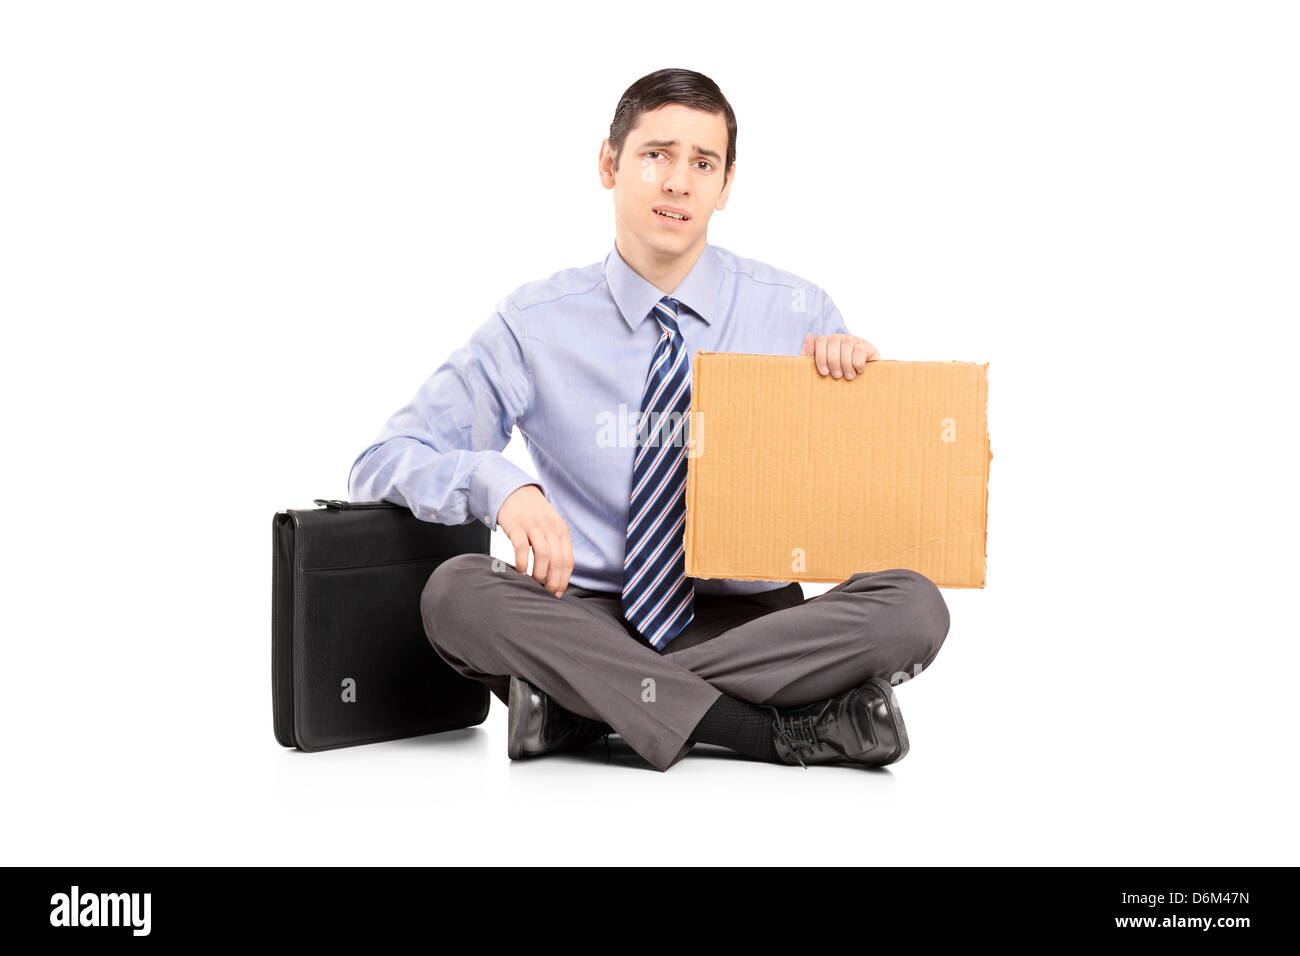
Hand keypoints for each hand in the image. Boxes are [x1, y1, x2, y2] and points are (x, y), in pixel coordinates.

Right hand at [496, 484, 573, 598]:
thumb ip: (556, 545)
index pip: (568, 561)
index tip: (558, 593)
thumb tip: (559, 573)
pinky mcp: (517, 526)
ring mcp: (534, 526)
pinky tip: (519, 571)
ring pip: (542, 556)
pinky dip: (522, 563)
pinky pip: (522, 549)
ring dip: (539, 574)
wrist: (514, 491)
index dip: (564, 580)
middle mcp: (550, 528)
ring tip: (534, 583)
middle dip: (553, 582)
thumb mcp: (551, 525)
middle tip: (547, 593)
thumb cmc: (533, 513)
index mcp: (561, 530)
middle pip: (557, 561)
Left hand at [801, 332, 880, 379]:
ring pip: (847, 343)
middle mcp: (841, 338)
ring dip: (846, 362)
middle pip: (834, 341)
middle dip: (833, 361)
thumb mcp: (822, 368)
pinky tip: (859, 371)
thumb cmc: (838, 376)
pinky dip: (857, 362)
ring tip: (848, 376)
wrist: (863, 383)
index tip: (824, 372)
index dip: (821, 356)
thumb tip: (808, 336)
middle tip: (837, 376)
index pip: (821, 340)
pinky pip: (860, 349)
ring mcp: (855, 341)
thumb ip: (810, 355)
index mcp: (829, 343)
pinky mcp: (868, 346)